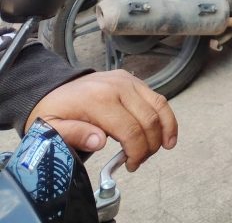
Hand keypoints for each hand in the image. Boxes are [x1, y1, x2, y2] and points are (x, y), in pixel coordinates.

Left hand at [26, 70, 177, 171]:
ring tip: (162, 147)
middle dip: (150, 145)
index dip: (137, 151)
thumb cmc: (54, 111)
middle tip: (140, 160)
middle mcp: (118, 87)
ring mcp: (129, 81)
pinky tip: (166, 132)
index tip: (131, 165)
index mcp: (99, 100)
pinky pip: (157, 98)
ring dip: (165, 130)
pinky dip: (166, 116)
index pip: (130, 130)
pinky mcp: (134, 81)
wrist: (54, 88)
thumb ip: (74, 134)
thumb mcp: (51, 128)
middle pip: (149, 119)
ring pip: (159, 106)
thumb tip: (100, 142)